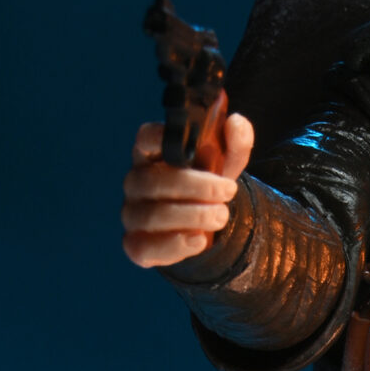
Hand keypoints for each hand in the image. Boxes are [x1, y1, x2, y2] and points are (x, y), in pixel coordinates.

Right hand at [121, 113, 254, 269]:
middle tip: (228, 191)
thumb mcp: (226, 165)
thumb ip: (234, 144)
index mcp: (152, 154)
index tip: (189, 146)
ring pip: (151, 215)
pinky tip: (198, 240)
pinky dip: (174, 245)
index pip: (146, 139)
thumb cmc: (208, 187)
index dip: (161, 138)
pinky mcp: (136, 244)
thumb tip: (236, 123)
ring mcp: (132, 214)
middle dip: (195, 186)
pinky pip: (144, 247)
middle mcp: (136, 182)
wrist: (206, 226)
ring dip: (192, 216)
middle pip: (152, 181)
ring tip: (221, 216)